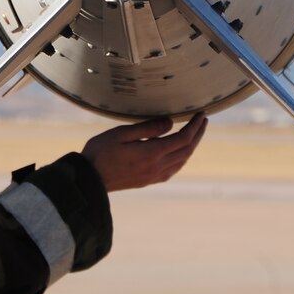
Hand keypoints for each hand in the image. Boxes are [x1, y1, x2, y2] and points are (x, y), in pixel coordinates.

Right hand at [81, 114, 206, 192]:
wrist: (89, 179)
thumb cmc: (101, 152)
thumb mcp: (121, 133)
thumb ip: (148, 128)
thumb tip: (171, 123)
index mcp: (152, 153)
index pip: (183, 138)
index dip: (194, 126)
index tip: (200, 114)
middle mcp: (157, 166)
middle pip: (187, 150)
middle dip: (198, 135)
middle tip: (203, 120)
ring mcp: (153, 176)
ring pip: (182, 161)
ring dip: (191, 146)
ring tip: (195, 133)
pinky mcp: (148, 180)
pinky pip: (173, 169)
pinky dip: (182, 158)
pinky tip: (179, 152)